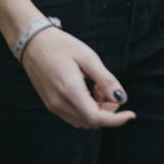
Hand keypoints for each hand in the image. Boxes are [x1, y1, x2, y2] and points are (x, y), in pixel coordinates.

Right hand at [19, 26, 135, 129]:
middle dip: (108, 110)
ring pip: (83, 121)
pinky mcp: (51, 104)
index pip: (96, 118)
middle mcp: (59, 104)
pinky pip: (74, 116)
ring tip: (97, 87)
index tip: (131, 114)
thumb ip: (105, 80)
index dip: (116, 119)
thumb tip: (121, 98)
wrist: (33, 42)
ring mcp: (53, 106)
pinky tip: (88, 91)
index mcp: (70, 91)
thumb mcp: (88, 57)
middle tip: (108, 88)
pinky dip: (87, 109)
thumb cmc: (61, 45)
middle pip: (92, 121)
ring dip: (97, 110)